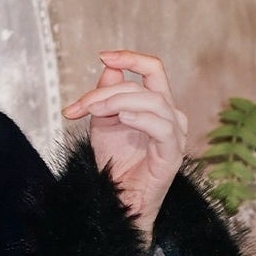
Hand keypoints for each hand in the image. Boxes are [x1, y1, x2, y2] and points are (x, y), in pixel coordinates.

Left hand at [62, 50, 188, 245]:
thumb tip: (108, 68)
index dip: (130, 58)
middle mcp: (170, 115)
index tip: (103, 55)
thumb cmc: (115, 164)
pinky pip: (163, 128)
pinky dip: (143, 118)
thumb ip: (106, 96)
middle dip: (108, 91)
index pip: (152, 69)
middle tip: (81, 105)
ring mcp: (174, 134)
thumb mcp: (103, 124)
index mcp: (156, 104)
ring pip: (153, 102)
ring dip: (119, 102)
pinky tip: (124, 117)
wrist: (118, 199)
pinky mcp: (173, 153)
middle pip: (146, 86)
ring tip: (94, 111)